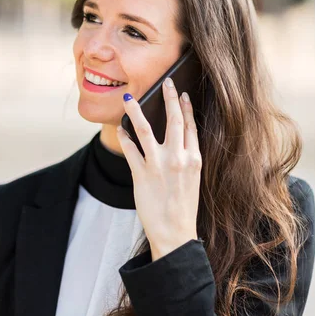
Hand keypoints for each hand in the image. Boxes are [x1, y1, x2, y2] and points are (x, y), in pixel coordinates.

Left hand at [116, 77, 201, 260]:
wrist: (174, 233)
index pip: (191, 126)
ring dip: (136, 111)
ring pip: (145, 129)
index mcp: (194, 159)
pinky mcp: (141, 174)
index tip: (183, 94)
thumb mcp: (194, 179)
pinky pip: (130, 149)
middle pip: (173, 120)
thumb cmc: (184, 206)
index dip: (186, 108)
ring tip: (129, 98)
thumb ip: (187, 157)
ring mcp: (158, 165)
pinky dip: (124, 137)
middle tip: (167, 82)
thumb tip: (179, 138)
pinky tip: (121, 129)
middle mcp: (178, 158)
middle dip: (170, 98)